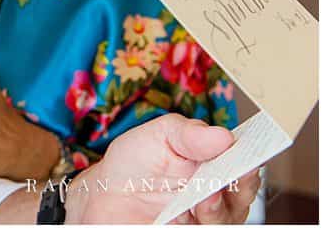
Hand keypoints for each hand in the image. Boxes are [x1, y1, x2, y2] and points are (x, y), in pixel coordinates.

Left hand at [64, 113, 259, 223]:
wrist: (106, 194)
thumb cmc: (137, 161)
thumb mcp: (158, 135)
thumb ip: (188, 134)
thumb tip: (223, 135)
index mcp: (216, 162)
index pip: (246, 161)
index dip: (252, 158)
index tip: (250, 154)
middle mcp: (219, 193)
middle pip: (243, 194)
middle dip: (242, 185)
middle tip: (233, 174)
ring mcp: (207, 217)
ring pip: (228, 218)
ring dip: (219, 208)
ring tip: (205, 196)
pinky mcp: (193, 231)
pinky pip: (207, 229)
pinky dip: (203, 222)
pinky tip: (192, 212)